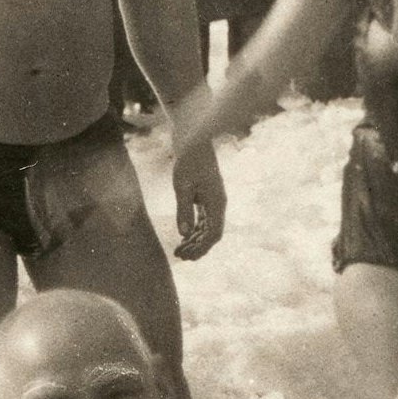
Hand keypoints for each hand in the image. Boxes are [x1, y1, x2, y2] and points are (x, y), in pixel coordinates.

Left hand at [171, 142, 227, 260]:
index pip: (214, 233)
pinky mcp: (206, 196)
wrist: (194, 141)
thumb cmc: (188, 161)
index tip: (189, 257)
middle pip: (211, 233)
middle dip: (197, 247)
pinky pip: (203, 219)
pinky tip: (184, 236)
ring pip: (207, 227)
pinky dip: (194, 229)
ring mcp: (213, 201)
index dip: (202, 248)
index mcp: (217, 203)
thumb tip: (184, 233)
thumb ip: (183, 210)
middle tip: (180, 257)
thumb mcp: (182, 186)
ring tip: (179, 250)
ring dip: (195, 240)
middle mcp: (218, 204)